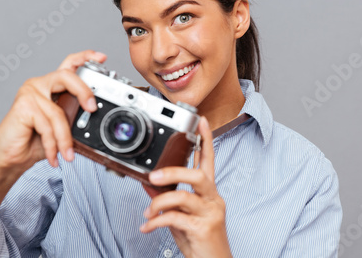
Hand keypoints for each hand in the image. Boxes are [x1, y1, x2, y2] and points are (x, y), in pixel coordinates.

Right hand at [0, 50, 106, 178]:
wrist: (10, 159)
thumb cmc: (34, 142)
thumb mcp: (62, 128)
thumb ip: (74, 117)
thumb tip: (93, 115)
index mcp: (51, 87)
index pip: (69, 65)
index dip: (86, 57)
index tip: (102, 57)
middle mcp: (40, 85)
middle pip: (67, 76)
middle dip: (83, 91)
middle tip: (92, 109)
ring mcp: (30, 93)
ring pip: (58, 113)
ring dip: (64, 139)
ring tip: (67, 154)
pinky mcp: (23, 106)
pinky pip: (47, 125)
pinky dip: (52, 144)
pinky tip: (53, 155)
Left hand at [140, 117, 231, 257]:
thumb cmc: (199, 240)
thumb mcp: (182, 216)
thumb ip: (170, 200)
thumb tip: (150, 188)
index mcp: (209, 193)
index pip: (209, 160)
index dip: (206, 139)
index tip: (200, 121)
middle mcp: (213, 200)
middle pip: (199, 175)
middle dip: (174, 172)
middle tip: (153, 176)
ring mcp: (210, 214)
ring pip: (185, 196)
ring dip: (160, 202)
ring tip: (147, 211)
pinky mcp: (203, 229)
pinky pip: (176, 218)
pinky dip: (157, 221)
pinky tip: (148, 226)